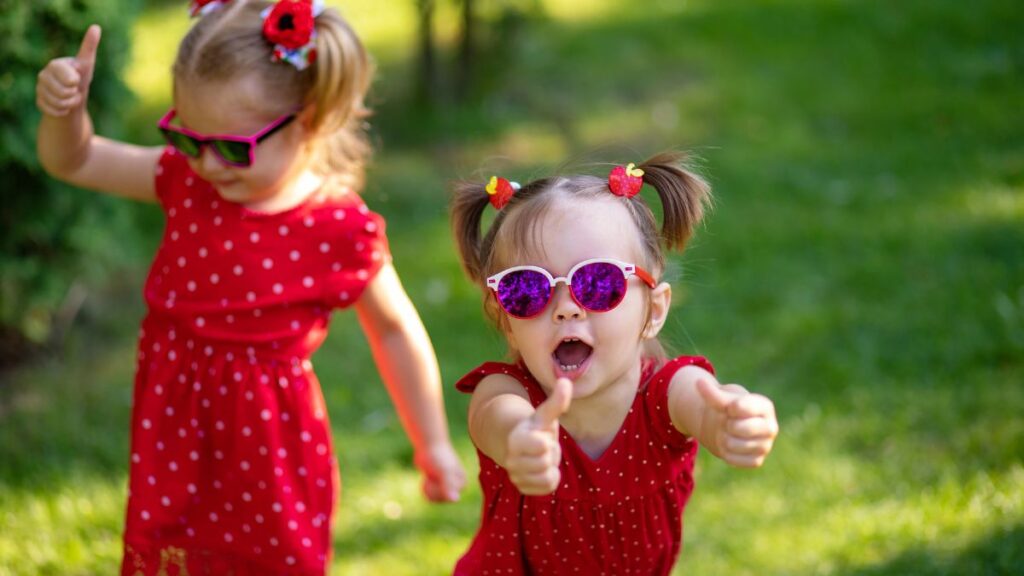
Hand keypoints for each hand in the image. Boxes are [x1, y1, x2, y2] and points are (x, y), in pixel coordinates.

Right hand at [36, 24, 100, 116]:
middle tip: (74, 90)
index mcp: (55, 65)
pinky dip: (63, 112)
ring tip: (70, 97)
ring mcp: (40, 89)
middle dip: (74, 95)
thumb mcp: (86, 64)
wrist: (71, 96)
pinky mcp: (39, 102)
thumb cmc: (80, 77)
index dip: (74, 82)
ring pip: (59, 103)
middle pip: (64, 92)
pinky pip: (54, 111)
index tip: (76, 79)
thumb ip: (89, 47)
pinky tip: (63, 106)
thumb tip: (96, 27)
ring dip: (70, 104)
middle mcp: (44, 75)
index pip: (68, 78)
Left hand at [414, 442, 465, 502]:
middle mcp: (456, 486)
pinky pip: (430, 494)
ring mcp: (446, 485)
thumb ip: (449, 486)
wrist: (428, 445)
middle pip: (440, 499)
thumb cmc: (437, 457)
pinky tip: (426, 477)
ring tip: (429, 475)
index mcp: (462, 483)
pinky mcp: (437, 484)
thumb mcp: (443, 472)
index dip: (438, 490)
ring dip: (428, 488)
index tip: (436, 477)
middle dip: (432, 489)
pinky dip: (425, 487)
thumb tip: (455, 500)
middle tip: (431, 474)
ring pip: (434, 498)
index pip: (448, 498)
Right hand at [505, 377, 571, 494]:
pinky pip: (548, 487)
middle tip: (544, 446)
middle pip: (546, 462)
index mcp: (515, 439)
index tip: (540, 436)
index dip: (547, 441)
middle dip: (551, 453)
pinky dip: (551, 478)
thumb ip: (556, 401)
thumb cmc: (537, 427)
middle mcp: (511, 459)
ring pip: (547, 476)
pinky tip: (543, 469)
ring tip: (543, 457)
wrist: (525, 446)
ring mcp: (515, 475)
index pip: (542, 446)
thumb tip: (566, 381)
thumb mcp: (546, 415)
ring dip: (551, 466)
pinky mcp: (523, 488)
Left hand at [697, 378, 777, 467]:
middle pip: (737, 428)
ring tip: (731, 433)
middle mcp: (771, 427)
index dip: (728, 408)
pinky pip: (733, 459)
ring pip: (732, 444)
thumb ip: (713, 393)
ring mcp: (766, 446)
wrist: (730, 428)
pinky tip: (731, 444)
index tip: (731, 408)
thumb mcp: (723, 398)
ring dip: (725, 438)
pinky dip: (726, 452)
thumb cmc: (730, 409)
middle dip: (727, 424)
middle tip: (730, 422)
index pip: (738, 407)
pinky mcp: (757, 461)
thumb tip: (699, 382)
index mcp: (765, 407)